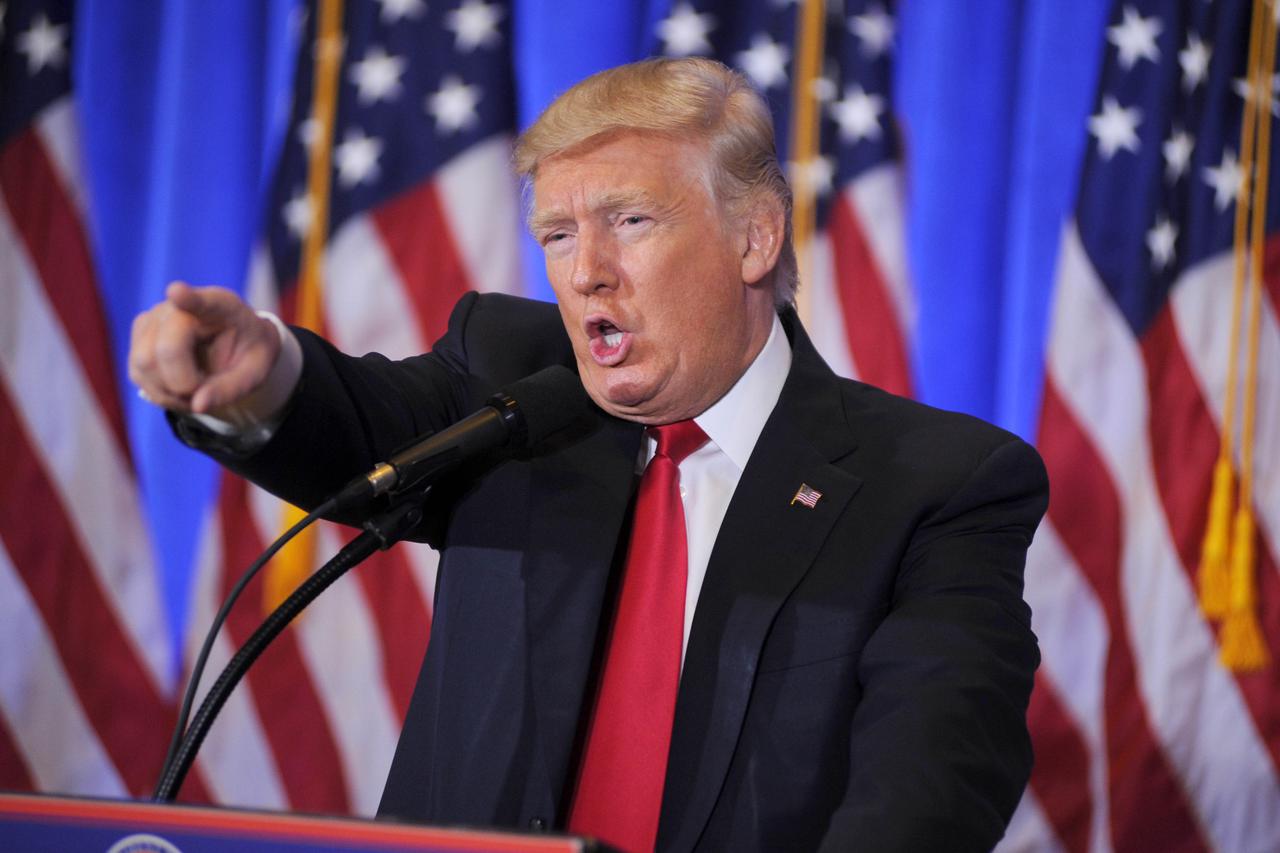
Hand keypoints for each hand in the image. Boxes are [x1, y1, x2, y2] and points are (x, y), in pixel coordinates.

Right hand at [129, 282, 280, 414]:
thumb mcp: (255, 373)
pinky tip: (181, 388)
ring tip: (197, 389)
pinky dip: (160, 392)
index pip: (203, 301)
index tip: (177, 292)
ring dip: (170, 392)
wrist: (236, 344)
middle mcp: (180, 306)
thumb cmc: (249, 353)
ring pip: (144, 364)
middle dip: (183, 384)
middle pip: (165, 349)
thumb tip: (198, 406)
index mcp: (222, 306)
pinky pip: (137, 373)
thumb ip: (231, 388)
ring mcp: (154, 319)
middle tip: (207, 392)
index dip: (187, 298)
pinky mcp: (139, 337)